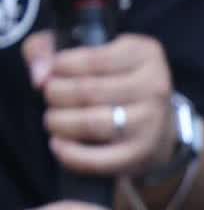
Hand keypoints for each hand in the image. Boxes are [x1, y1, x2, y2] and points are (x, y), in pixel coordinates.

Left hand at [24, 31, 174, 181]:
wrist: (158, 126)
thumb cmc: (116, 83)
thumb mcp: (92, 52)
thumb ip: (50, 49)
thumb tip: (38, 76)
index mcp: (144, 54)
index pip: (91, 59)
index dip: (59, 66)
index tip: (49, 73)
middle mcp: (154, 87)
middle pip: (88, 91)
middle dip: (56, 94)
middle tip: (50, 97)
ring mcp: (150, 123)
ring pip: (91, 123)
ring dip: (60, 122)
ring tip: (52, 120)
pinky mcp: (141, 154)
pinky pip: (99, 159)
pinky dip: (71, 154)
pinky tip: (57, 145)